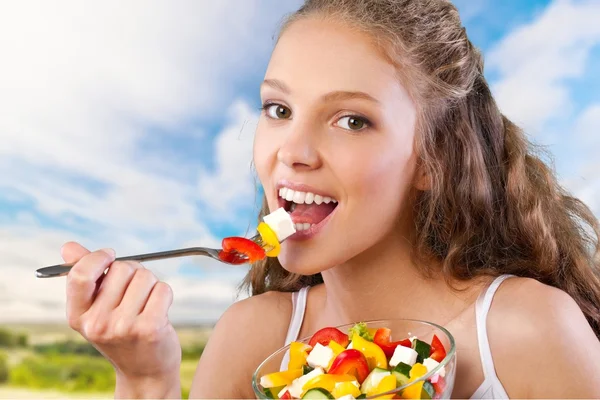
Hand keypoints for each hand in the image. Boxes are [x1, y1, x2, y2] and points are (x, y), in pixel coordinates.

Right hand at [63, 241, 180, 380]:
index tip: (110, 256)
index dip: (99, 257)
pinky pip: (162, 289)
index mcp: (77, 315)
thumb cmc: (121, 331)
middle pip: (121, 269)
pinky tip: (159, 311)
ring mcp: (123, 327)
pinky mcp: (150, 329)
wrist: (144, 370)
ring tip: (146, 305)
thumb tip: (67, 247)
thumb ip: (84, 275)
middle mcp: (97, 323)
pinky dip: (164, 295)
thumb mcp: (96, 307)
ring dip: (150, 285)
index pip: (80, 274)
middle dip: (133, 272)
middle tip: (134, 293)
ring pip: (145, 277)